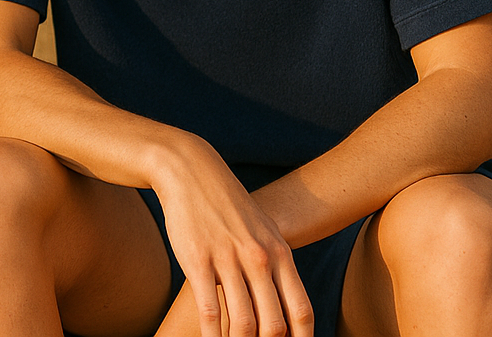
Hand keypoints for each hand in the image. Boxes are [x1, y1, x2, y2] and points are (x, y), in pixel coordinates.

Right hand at [150, 135, 312, 336]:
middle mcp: (259, 259)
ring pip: (242, 323)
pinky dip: (212, 336)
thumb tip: (286, 304)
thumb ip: (276, 266)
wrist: (191, 171)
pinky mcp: (198, 260)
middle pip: (273, 325)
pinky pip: (209, 311)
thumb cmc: (227, 206)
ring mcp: (228, 260)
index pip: (301, 311)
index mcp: (280, 254)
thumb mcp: (262, 232)